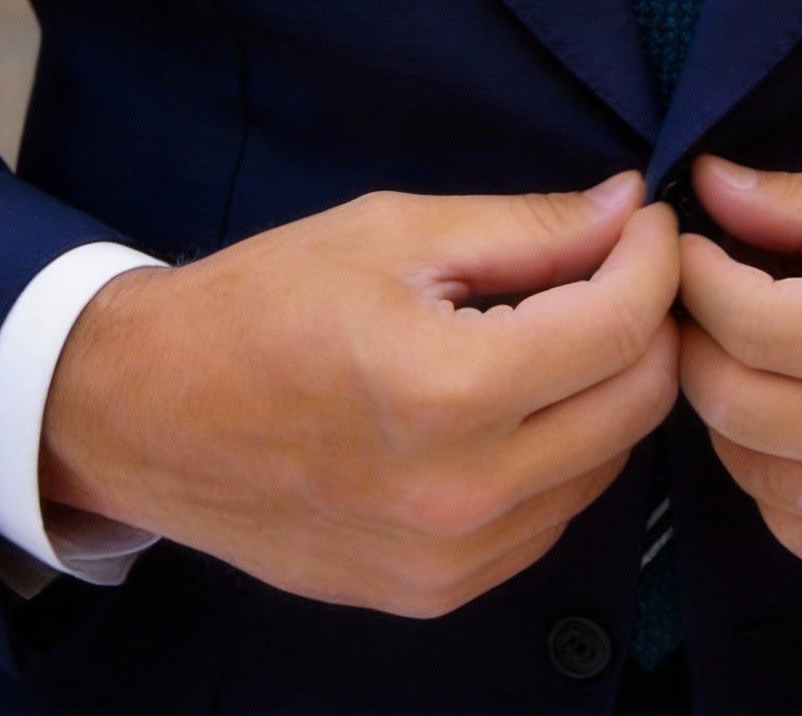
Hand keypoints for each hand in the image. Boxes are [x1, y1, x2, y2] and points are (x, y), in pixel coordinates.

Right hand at [41, 173, 679, 616]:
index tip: (650, 220)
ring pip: (605, 466)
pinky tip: (521, 397)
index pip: (620, 326)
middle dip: (651, 322)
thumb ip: (528, 226)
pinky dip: (563, 451)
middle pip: (635, 404)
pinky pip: (551, 517)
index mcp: (448, 391)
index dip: (655, 258)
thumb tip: (629, 207)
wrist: (146, 414)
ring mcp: (451, 560)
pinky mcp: (435, 594)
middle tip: (623, 264)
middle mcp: (462, 494)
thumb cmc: (261, 304)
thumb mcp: (394, 232)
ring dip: (610, 389)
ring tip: (568, 323)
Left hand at [676, 159, 801, 598]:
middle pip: (737, 407)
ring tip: (744, 354)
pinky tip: (795, 427)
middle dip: (695, 340)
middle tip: (699, 295)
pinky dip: (779, 484)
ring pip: (760, 482)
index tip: (688, 240)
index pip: (750, 324)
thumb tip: (712, 184)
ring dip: (729, 413)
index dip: (697, 274)